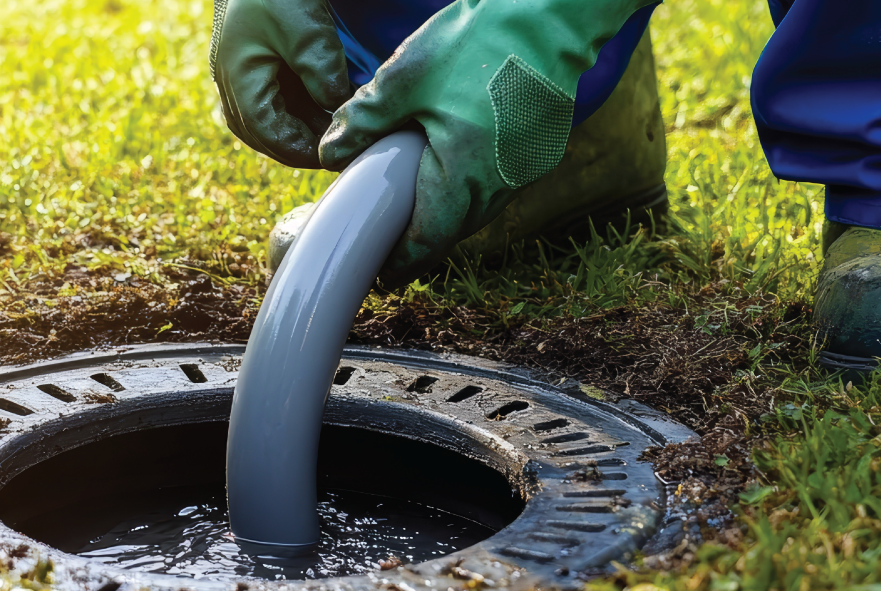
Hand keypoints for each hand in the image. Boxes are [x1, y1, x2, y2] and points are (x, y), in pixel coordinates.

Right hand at [209, 0, 354, 168]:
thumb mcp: (306, 30)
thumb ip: (321, 73)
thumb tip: (338, 113)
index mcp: (238, 79)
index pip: (269, 134)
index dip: (302, 151)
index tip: (336, 156)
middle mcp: (232, 83)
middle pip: (263, 135)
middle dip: (300, 147)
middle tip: (339, 152)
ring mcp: (240, 75)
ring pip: (267, 121)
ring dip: (299, 131)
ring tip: (335, 134)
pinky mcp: (253, 65)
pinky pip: (272, 102)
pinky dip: (297, 112)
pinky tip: (324, 111)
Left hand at [319, 0, 656, 280]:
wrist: (551, 17)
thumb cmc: (479, 42)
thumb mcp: (407, 77)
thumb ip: (365, 119)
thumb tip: (329, 152)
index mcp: (465, 172)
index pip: (429, 239)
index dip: (403, 261)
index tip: (381, 274)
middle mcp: (501, 182)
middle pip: (456, 232)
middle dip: (424, 245)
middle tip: (391, 249)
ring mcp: (526, 168)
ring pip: (480, 211)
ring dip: (450, 218)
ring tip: (418, 215)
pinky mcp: (540, 150)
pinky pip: (499, 187)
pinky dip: (472, 191)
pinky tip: (453, 174)